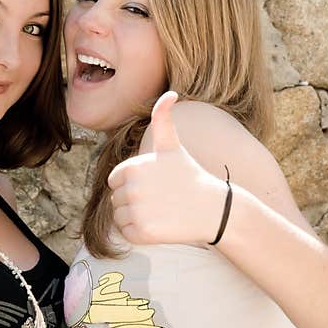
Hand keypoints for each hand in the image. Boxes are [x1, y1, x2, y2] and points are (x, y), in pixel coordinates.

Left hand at [107, 91, 227, 246]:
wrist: (213, 208)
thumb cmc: (189, 175)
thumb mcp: (172, 146)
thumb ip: (163, 120)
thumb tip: (170, 93)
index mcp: (131, 167)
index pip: (114, 181)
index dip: (131, 183)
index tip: (153, 183)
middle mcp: (131, 189)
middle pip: (116, 199)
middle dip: (134, 201)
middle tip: (160, 198)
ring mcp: (137, 212)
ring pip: (120, 217)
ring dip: (136, 217)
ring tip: (160, 211)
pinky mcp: (142, 233)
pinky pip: (127, 234)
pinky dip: (140, 233)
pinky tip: (160, 225)